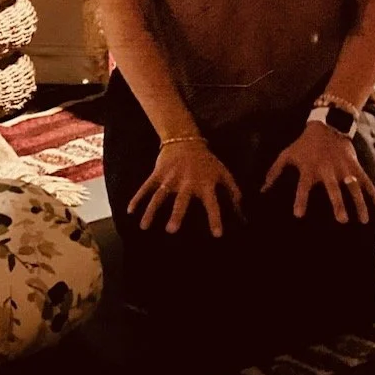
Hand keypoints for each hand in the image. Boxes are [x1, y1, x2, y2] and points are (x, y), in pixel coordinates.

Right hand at [127, 140, 242, 238]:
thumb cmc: (207, 161)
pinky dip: (137, 198)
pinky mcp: (157, 173)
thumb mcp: (223, 173)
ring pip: (159, 196)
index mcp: (205, 184)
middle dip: (176, 214)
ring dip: (152, 211)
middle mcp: (187, 182)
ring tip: (144, 226)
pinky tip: (130, 211)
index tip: (217, 235)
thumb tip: (244, 214)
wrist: (185, 139)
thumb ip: (234, 193)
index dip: (215, 218)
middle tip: (171, 231)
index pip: (213, 204)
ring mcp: (170, 177)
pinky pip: (146, 187)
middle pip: (181, 200)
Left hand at [262, 122, 374, 223]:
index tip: (298, 215)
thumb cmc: (304, 144)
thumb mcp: (287, 154)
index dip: (300, 199)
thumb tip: (262, 190)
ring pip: (353, 187)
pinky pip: (366, 181)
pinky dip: (373, 194)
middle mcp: (327, 169)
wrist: (327, 125)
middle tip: (341, 219)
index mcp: (309, 168)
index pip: (302, 186)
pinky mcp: (354, 166)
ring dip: (358, 203)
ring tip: (362, 220)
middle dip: (337, 203)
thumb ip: (275, 172)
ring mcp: (343, 168)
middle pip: (332, 188)